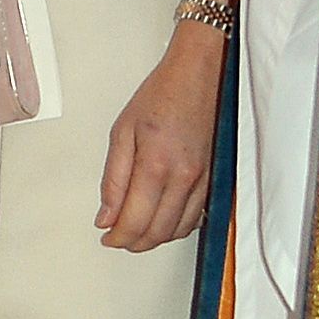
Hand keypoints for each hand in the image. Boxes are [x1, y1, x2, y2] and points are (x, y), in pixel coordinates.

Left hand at [97, 25, 222, 250]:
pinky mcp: (213, 180)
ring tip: (135, 231)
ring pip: (178, 230)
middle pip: (157, 233)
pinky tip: (162, 221)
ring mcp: (202, 181)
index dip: (117, 237)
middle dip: (133, 242)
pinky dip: (176, 227)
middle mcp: (184, 178)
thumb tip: (105, 216)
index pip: (134, 221)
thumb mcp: (122, 132)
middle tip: (117, 237)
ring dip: (154, 238)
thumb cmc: (162, 96)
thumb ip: (113, 180)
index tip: (106, 236)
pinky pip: (195, 218)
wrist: (199, 76)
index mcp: (156, 165)